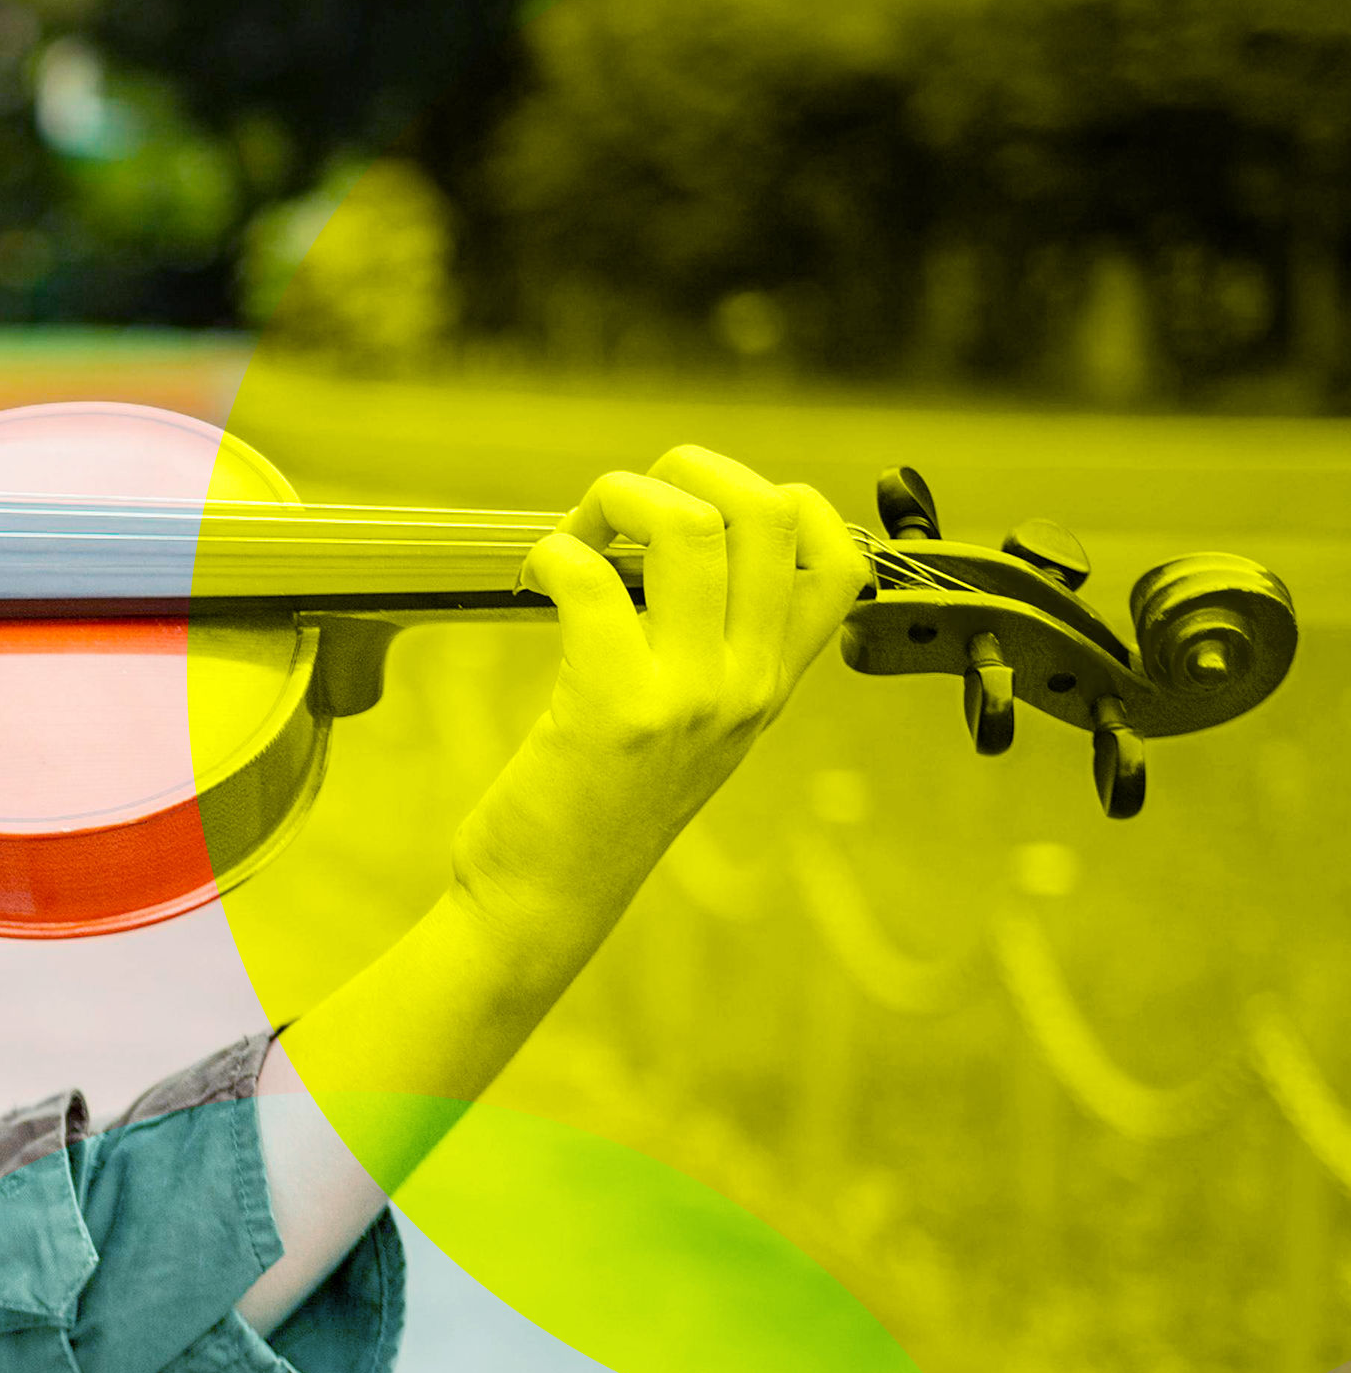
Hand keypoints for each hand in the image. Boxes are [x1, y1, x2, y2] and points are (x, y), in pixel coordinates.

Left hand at [450, 445, 868, 964]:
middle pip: (768, 511)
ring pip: (689, 529)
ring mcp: (690, 699)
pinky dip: (552, 554)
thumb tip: (672, 533)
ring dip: (615, 499)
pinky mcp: (614, 712)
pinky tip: (532, 576)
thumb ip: (706, 646)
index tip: (694, 516)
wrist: (543, 901)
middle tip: (617, 510)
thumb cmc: (594, 799)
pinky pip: (592, 581)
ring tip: (572, 538)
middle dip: (684, 471)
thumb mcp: (686, 724)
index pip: (840, 556)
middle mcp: (748, 686)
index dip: (773, 497)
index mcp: (771, 682)